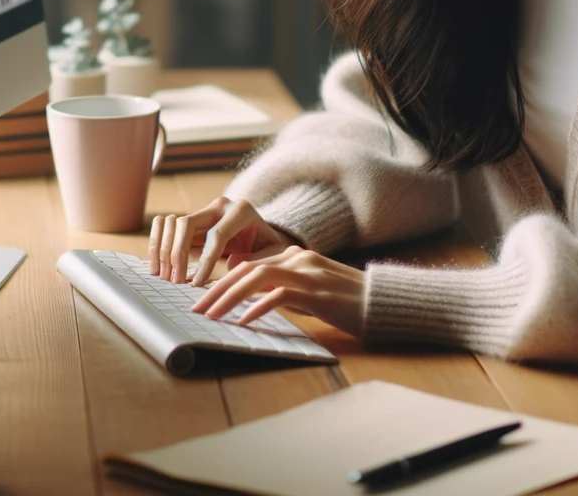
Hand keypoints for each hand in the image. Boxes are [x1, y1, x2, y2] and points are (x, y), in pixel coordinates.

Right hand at [148, 196, 297, 284]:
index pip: (217, 235)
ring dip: (163, 250)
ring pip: (172, 223)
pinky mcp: (192, 220)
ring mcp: (203, 210)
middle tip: (174, 281)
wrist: (264, 235)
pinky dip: (158, 244)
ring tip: (162, 276)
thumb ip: (259, 259)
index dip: (205, 261)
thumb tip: (231, 264)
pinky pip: (166, 226)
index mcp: (241, 210)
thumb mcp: (273, 254)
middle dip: (178, 254)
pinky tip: (156, 267)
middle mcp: (219, 206)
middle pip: (187, 224)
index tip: (196, 284)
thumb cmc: (270, 249)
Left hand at [190, 245, 365, 337]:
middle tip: (196, 308)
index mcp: (295, 256)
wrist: (380, 302)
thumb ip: (283, 290)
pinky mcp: (315, 292)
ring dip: (228, 297)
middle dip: (217, 289)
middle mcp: (298, 258)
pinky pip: (278, 296)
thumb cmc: (346, 301)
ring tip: (210, 314)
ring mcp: (306, 273)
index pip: (249, 264)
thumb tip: (252, 301)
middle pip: (246, 269)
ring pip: (256, 278)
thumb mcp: (310, 292)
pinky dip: (257, 308)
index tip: (204, 299)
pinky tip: (242, 321)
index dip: (223, 281)